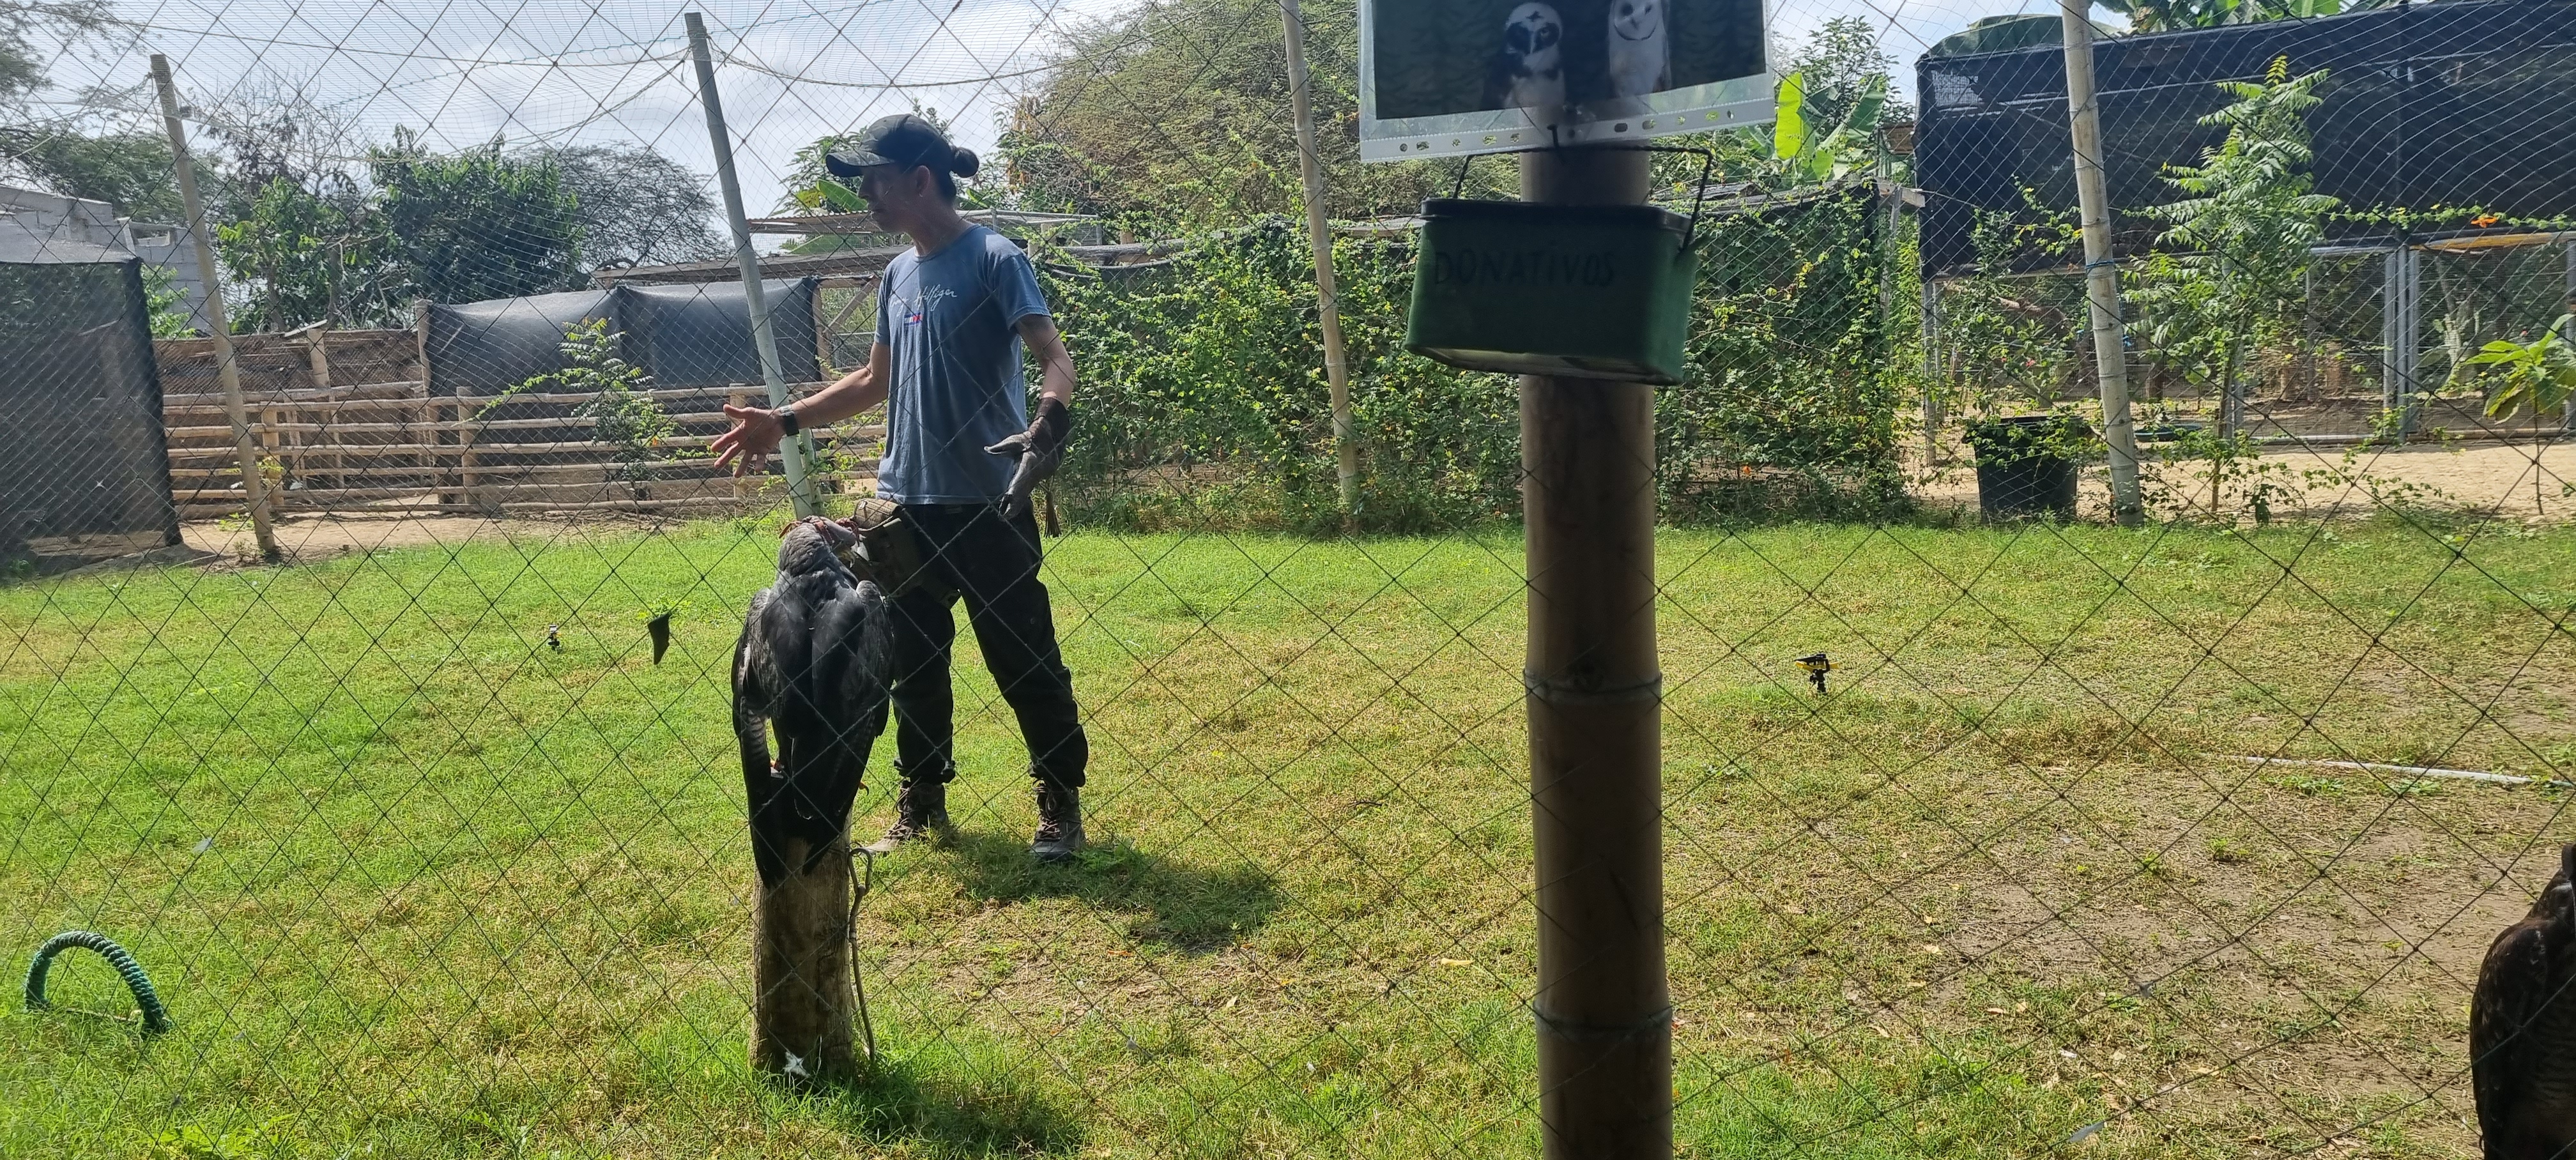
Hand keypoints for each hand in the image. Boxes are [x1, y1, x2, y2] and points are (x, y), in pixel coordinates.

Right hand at [711, 403, 784, 475]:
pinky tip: (756, 469)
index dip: (720, 444)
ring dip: (741, 467)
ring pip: (745, 460)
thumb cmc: (762, 416)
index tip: (712, 449)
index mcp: (739, 433)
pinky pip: (760, 460)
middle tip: (716, 466)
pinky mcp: (763, 451)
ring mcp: (753, 448)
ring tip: (736, 476)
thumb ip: (738, 413)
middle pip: (733, 452)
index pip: (727, 439)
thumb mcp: (750, 413)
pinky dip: (759, 465)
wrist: (778, 421)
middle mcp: (745, 442)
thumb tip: (724, 407)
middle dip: (724, 459)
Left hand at [985, 397, 1069, 521]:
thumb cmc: (1028, 441)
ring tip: (1005, 516)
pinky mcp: (1032, 482)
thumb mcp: (1014, 441)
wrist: (1047, 443)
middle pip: (1023, 492)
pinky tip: (1010, 511)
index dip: (1014, 489)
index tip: (1007, 497)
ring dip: (1015, 506)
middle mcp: (1033, 474)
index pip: (1020, 478)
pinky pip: (1025, 494)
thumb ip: (1001, 447)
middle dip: (1014, 504)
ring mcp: (1034, 480)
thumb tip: (987, 449)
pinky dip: (1018, 502)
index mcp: (1028, 464)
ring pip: (1024, 495)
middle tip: (1005, 516)